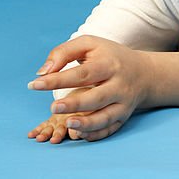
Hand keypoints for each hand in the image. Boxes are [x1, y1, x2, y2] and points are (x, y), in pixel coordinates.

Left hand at [27, 36, 151, 140]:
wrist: (144, 72)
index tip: (35, 84)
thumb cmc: (109, 56)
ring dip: (87, 123)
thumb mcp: (90, 44)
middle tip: (54, 107)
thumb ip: (64, 52)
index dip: (58, 80)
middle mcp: (119, 85)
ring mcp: (123, 103)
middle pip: (97, 97)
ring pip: (106, 117)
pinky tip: (79, 134)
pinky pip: (110, 129)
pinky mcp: (123, 117)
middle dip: (75, 104)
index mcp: (109, 65)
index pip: (82, 73)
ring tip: (68, 123)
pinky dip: (95, 134)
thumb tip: (43, 72)